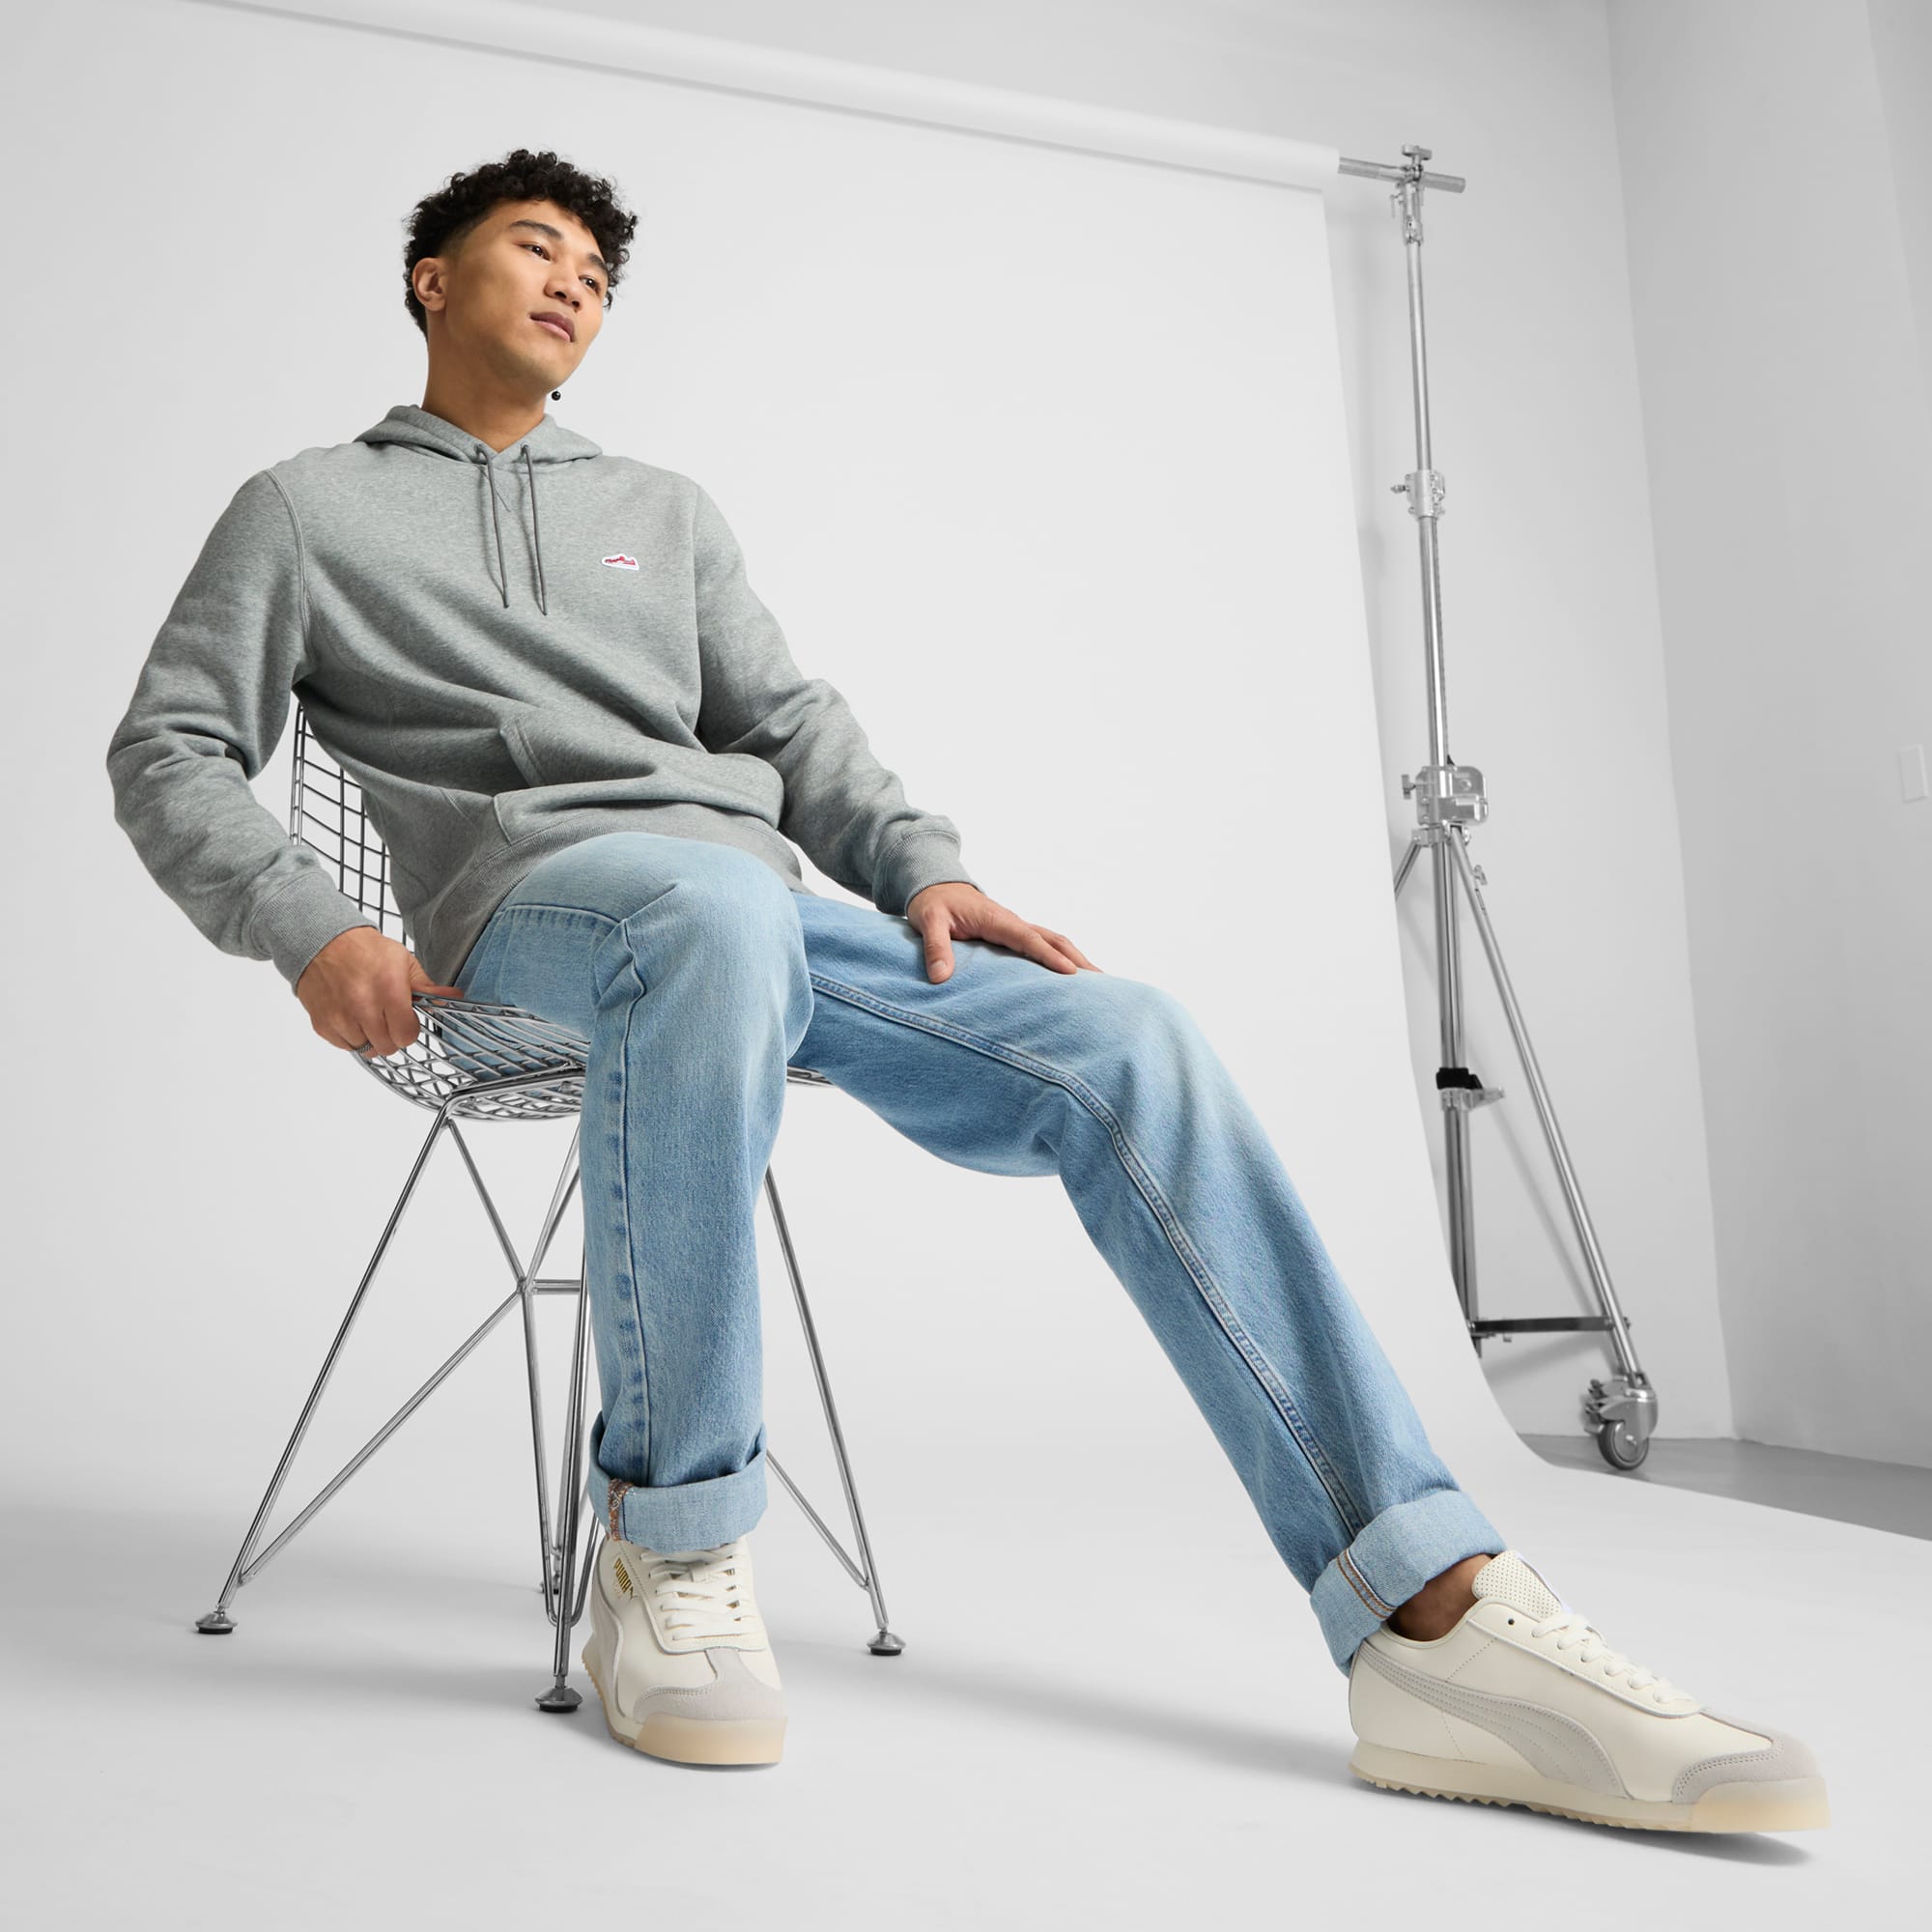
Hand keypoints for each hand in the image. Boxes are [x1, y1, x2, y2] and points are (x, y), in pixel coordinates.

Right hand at [295, 926, 463, 1057]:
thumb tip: (454, 998)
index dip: (409, 1029)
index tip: (406, 1019)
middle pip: (388, 1046)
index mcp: (389, 990)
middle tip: (387, 1017)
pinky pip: (346, 1046)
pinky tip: (353, 1016)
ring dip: (371, 1037)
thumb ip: (427, 987)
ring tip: (369, 1014)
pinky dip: (352, 1037)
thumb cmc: (366, 951)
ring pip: (367, 1049)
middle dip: (392, 1035)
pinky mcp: (323, 1025)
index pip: (407, 1035)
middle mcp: (363, 1007)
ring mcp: (341, 1018)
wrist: (324, 944)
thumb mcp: (403, 962)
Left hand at [903, 882, 1103, 983]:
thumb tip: (940, 977)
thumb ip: (935, 947)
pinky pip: (1044, 944)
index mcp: (996, 918)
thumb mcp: (928, 921)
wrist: (935, 886)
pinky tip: (1072, 975)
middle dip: (1078, 959)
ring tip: (1099, 982)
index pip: (1028, 939)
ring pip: (1054, 941)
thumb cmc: (933, 903)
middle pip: (1053, 939)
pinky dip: (1063, 957)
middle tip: (1102, 982)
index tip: (1071, 973)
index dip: (1050, 957)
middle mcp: (1012, 921)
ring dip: (1076, 958)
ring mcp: (1016, 927)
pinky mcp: (1014, 933)